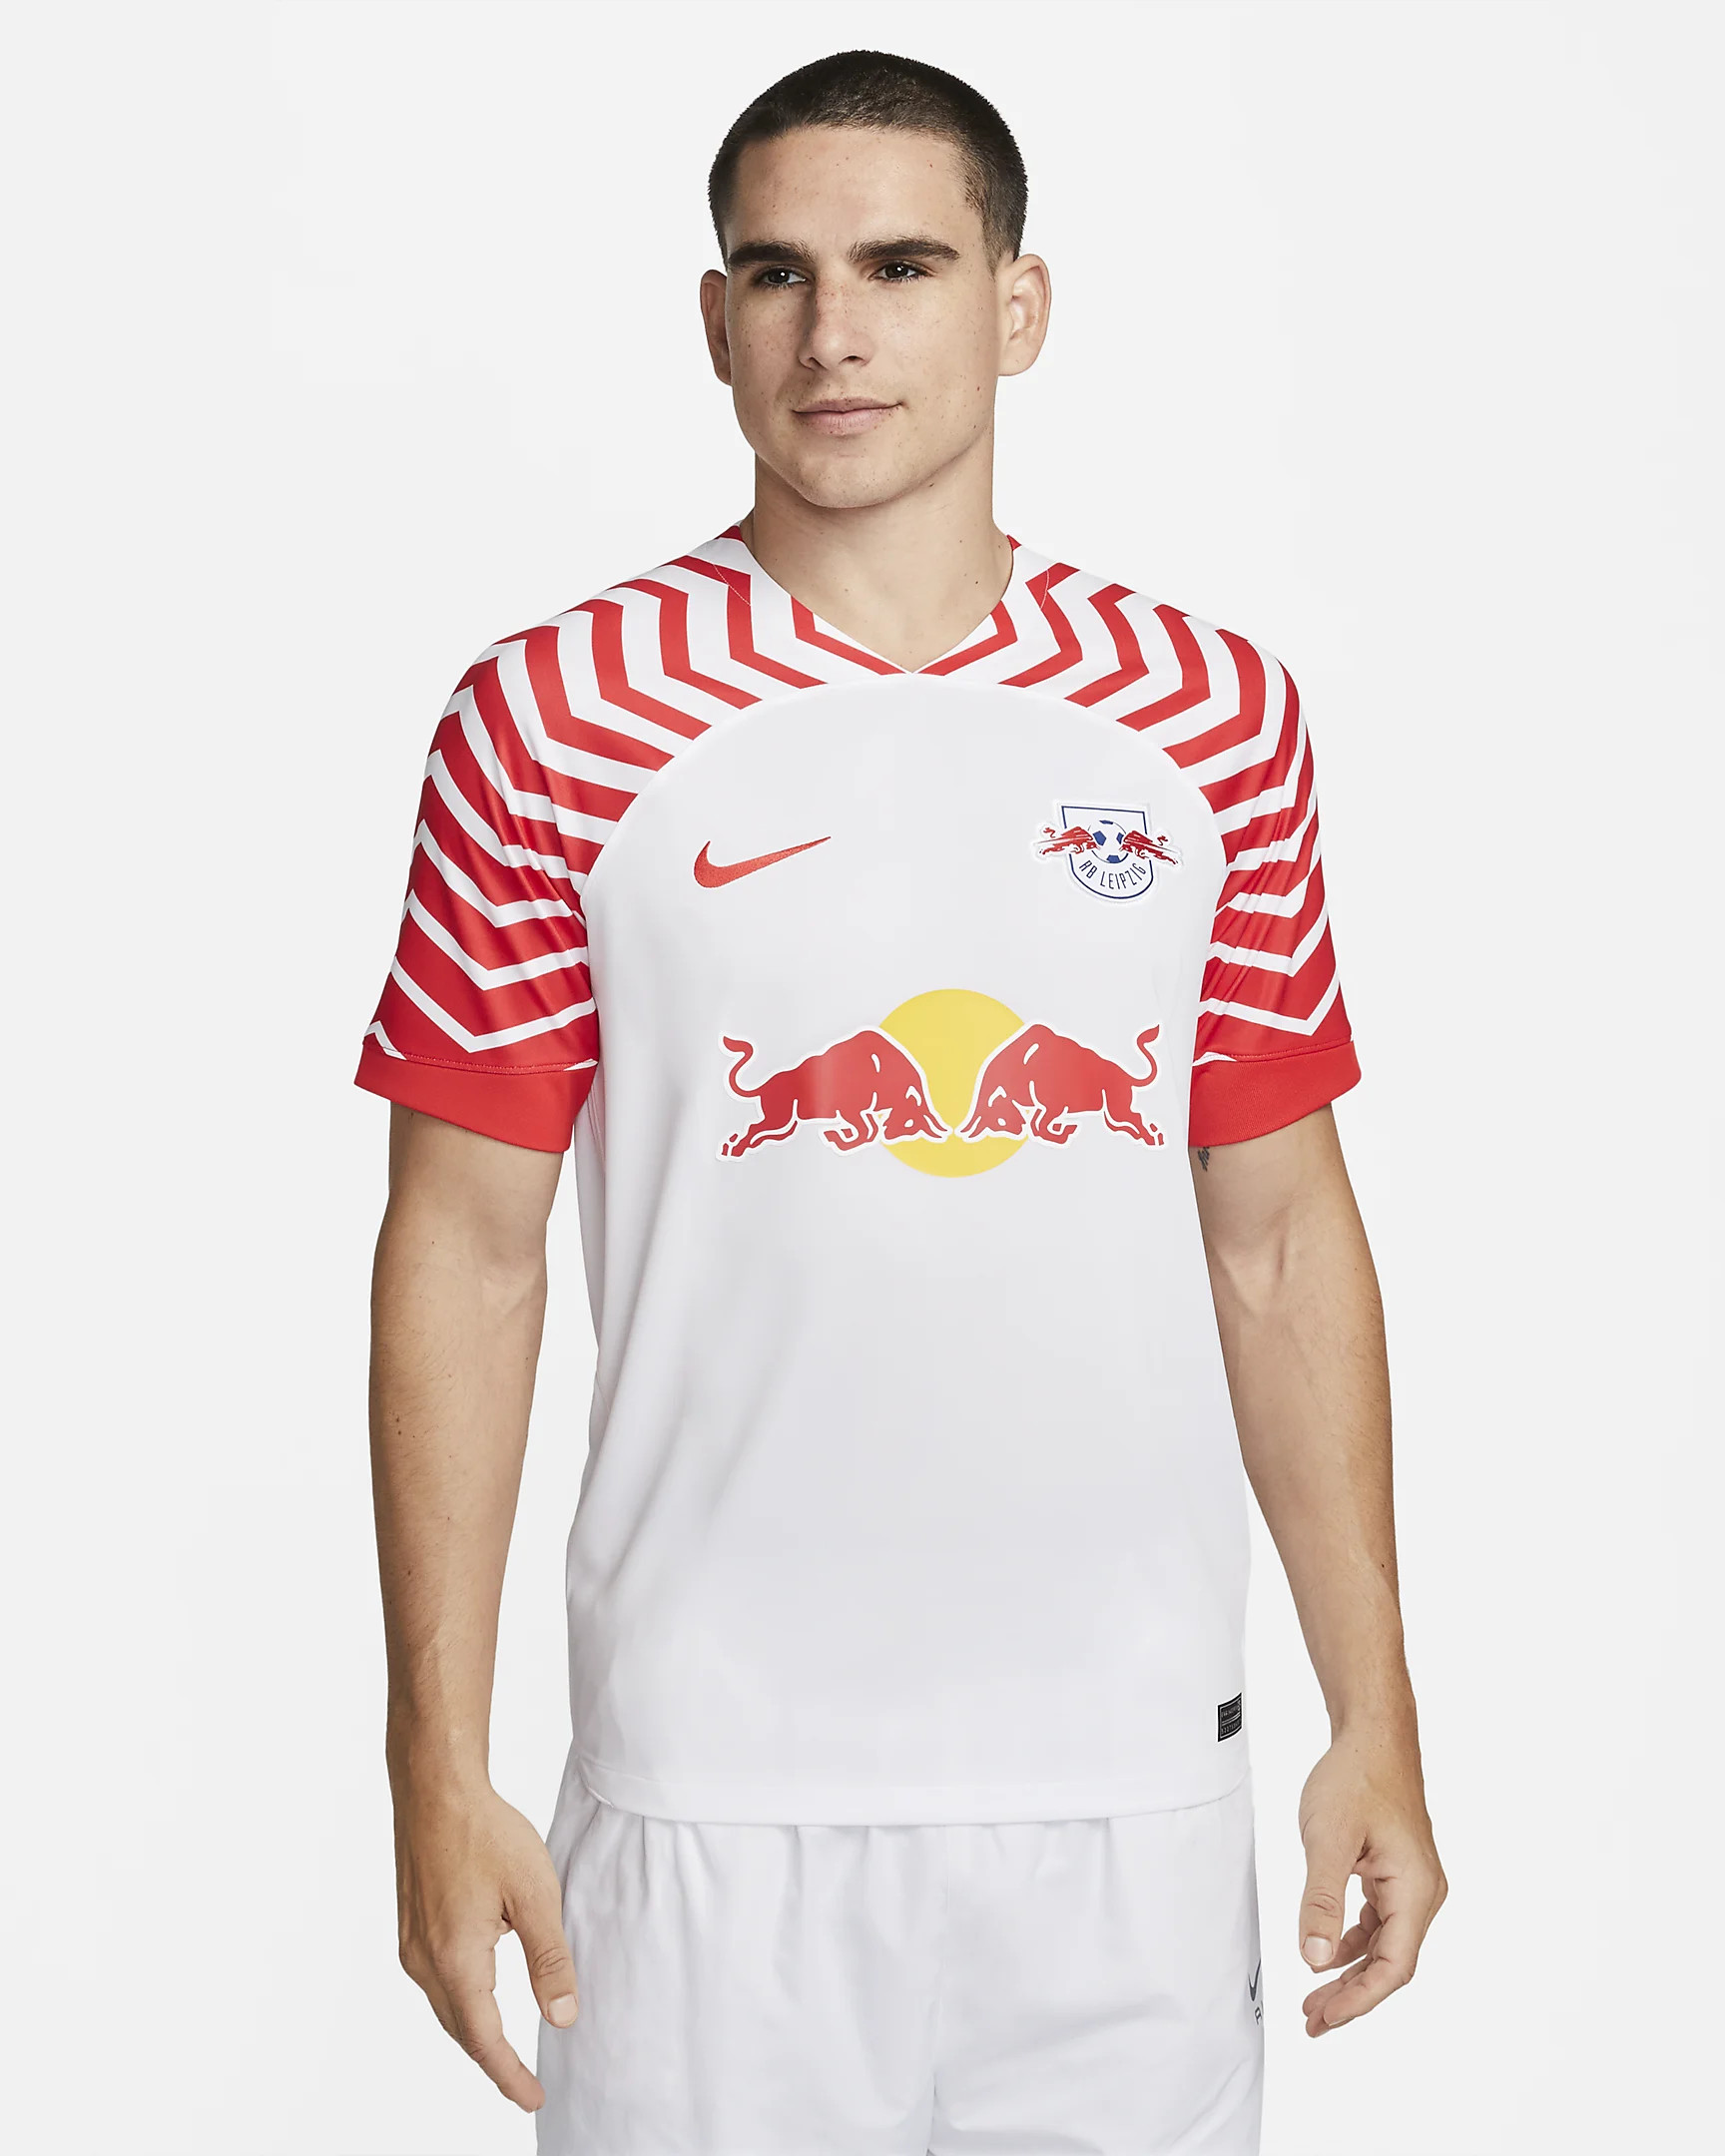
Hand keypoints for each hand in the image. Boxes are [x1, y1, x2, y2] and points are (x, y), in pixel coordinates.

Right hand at [392, 1777, 578, 2109]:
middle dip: (493, 2059)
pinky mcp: (410, 1926)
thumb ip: (549, 1960)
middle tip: (523, 2084)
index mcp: (456, 1960)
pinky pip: (436, 1980)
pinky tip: (481, 1990)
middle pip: (461, 2029)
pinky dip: (461, 1999)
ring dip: (476, 2029)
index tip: (532, 2099)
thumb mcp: (534, 1893)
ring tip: (507, 2047)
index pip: (484, 2039)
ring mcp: (411, 1944)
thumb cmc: (484, 1832)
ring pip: (447, 2006)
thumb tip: (561, 2017)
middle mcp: (424, 1961)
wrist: (434, 1788)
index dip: (509, 2075)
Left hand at [1295, 1730, 1446, 2035]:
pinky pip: (1379, 1922)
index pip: (1394, 1966)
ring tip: (1315, 1999)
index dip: (1360, 2000)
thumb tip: (1316, 1958)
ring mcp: (1411, 1883)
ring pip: (1384, 1945)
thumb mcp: (1327, 1839)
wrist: (1373, 1736)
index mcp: (1415, 1890)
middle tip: (1313, 2021)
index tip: (1325, 2018)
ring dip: (1351, 1973)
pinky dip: (1354, 1943)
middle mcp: (1422, 1892)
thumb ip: (1321, 1901)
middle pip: (1391, 1963)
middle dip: (1352, 1996)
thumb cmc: (1356, 1778)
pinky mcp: (1395, 1872)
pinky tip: (1328, 1953)